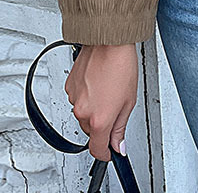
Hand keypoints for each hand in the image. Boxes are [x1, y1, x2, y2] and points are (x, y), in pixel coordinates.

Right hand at [65, 43, 138, 161]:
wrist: (108, 43)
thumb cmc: (121, 66)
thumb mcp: (129, 101)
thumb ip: (121, 127)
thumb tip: (118, 145)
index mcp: (99, 119)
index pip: (97, 149)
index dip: (105, 153)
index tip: (110, 152)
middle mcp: (83, 112)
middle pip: (91, 130)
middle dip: (102, 124)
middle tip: (115, 106)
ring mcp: (74, 99)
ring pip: (84, 114)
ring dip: (94, 107)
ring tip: (108, 88)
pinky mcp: (69, 87)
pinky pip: (78, 99)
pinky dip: (87, 95)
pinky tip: (98, 81)